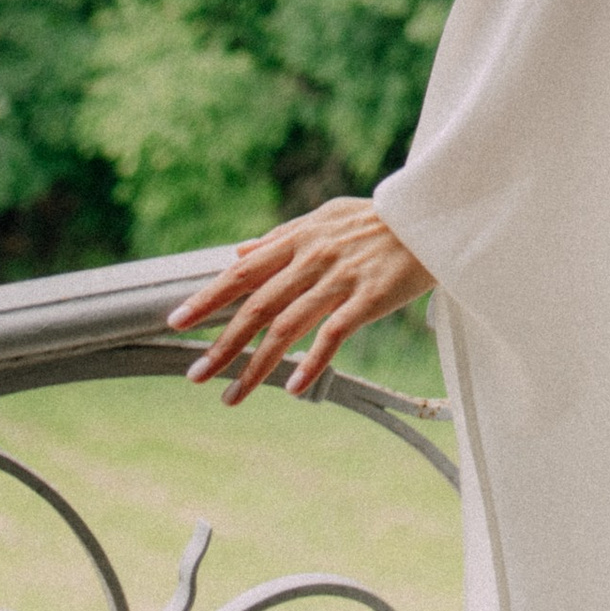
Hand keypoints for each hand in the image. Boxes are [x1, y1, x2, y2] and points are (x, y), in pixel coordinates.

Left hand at [165, 197, 433, 403]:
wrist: (432, 215)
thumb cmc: (377, 218)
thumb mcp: (324, 216)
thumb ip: (280, 237)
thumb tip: (239, 252)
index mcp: (298, 238)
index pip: (242, 272)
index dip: (208, 297)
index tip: (177, 322)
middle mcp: (312, 258)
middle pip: (256, 306)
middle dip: (222, 343)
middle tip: (194, 374)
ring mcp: (340, 278)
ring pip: (287, 327)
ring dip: (255, 365)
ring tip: (231, 395)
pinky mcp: (368, 297)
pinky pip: (333, 334)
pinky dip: (311, 363)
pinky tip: (293, 387)